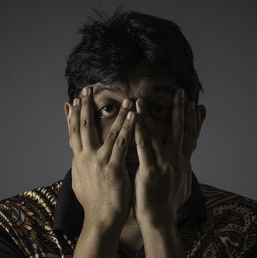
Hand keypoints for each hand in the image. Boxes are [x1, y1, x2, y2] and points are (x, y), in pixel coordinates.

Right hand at [67, 86, 135, 228]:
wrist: (100, 219)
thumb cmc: (94, 202)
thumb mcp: (81, 181)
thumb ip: (81, 166)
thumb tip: (77, 157)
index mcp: (78, 160)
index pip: (73, 133)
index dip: (71, 116)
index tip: (71, 101)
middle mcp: (85, 158)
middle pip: (83, 127)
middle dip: (84, 106)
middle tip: (86, 89)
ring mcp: (98, 162)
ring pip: (106, 131)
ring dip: (117, 113)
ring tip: (125, 98)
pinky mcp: (113, 168)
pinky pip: (122, 143)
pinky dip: (128, 128)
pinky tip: (135, 116)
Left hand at [133, 89, 200, 226]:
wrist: (161, 220)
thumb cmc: (168, 205)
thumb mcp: (182, 186)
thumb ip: (183, 172)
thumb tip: (187, 166)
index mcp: (184, 162)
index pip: (192, 136)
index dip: (195, 120)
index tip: (196, 105)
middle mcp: (177, 160)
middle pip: (181, 130)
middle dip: (181, 109)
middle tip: (182, 92)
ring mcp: (164, 164)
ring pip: (159, 133)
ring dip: (151, 115)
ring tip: (143, 99)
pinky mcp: (150, 170)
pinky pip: (143, 146)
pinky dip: (139, 130)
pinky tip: (134, 118)